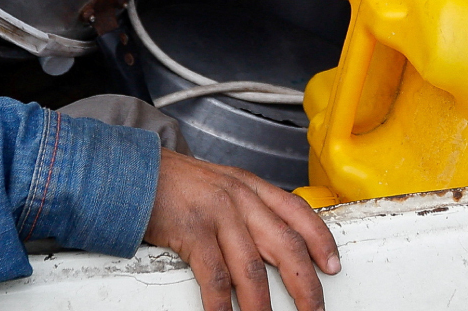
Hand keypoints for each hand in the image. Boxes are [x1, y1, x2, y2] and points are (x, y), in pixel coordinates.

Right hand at [145, 149, 340, 310]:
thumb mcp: (221, 185)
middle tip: (314, 309)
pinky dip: (222, 304)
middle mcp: (240, 197)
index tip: (333, 266)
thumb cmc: (175, 184)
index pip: (298, 212)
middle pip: (285, 245)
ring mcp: (217, 213)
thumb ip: (247, 207)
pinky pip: (215, 275)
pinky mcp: (192, 231)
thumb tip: (272, 241)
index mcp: (251, 186)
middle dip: (305, 284)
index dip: (321, 241)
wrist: (133, 170)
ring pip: (252, 268)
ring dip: (263, 304)